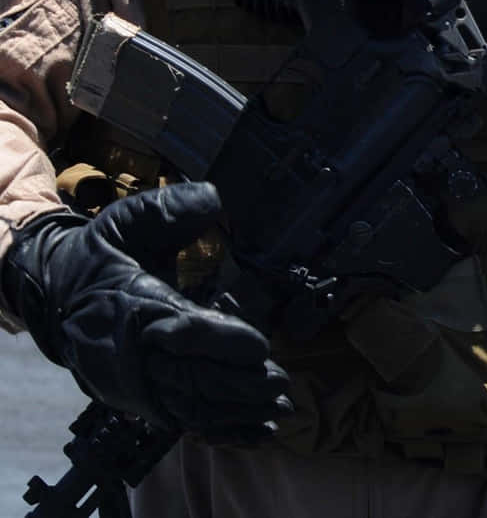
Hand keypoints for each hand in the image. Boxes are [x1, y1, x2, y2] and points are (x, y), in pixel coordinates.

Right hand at [2, 183, 290, 440]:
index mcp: (130, 307)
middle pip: (189, 377)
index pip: (180, 330)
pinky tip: (258, 434)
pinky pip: (183, 421)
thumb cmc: (103, 255)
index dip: (222, 340)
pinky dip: (222, 430)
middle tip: (282, 384)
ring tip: (280, 411)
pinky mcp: (140, 400)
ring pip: (190, 406)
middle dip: (238, 384)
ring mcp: (134, 383)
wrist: (56, 296)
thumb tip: (214, 200)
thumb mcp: (127, 222)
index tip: (260, 344)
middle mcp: (129, 354)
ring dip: (238, 411)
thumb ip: (169, 211)